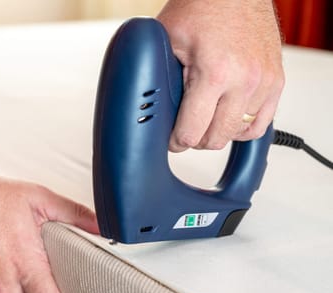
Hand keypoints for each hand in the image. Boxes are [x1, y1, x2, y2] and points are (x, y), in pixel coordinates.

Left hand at [157, 0, 284, 151]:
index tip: (171, 139)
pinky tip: (227, 120)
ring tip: (205, 120)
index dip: (176, 141)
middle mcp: (245, 81)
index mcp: (215, 74)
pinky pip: (261, 124)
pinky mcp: (277, 81)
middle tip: (185, 129)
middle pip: (216, 139)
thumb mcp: (167, 40)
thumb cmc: (201, 7)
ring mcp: (265, 82)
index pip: (192, 132)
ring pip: (238, 134)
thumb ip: (160, 77)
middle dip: (196, 139)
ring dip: (218, 132)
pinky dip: (243, 129)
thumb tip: (154, 108)